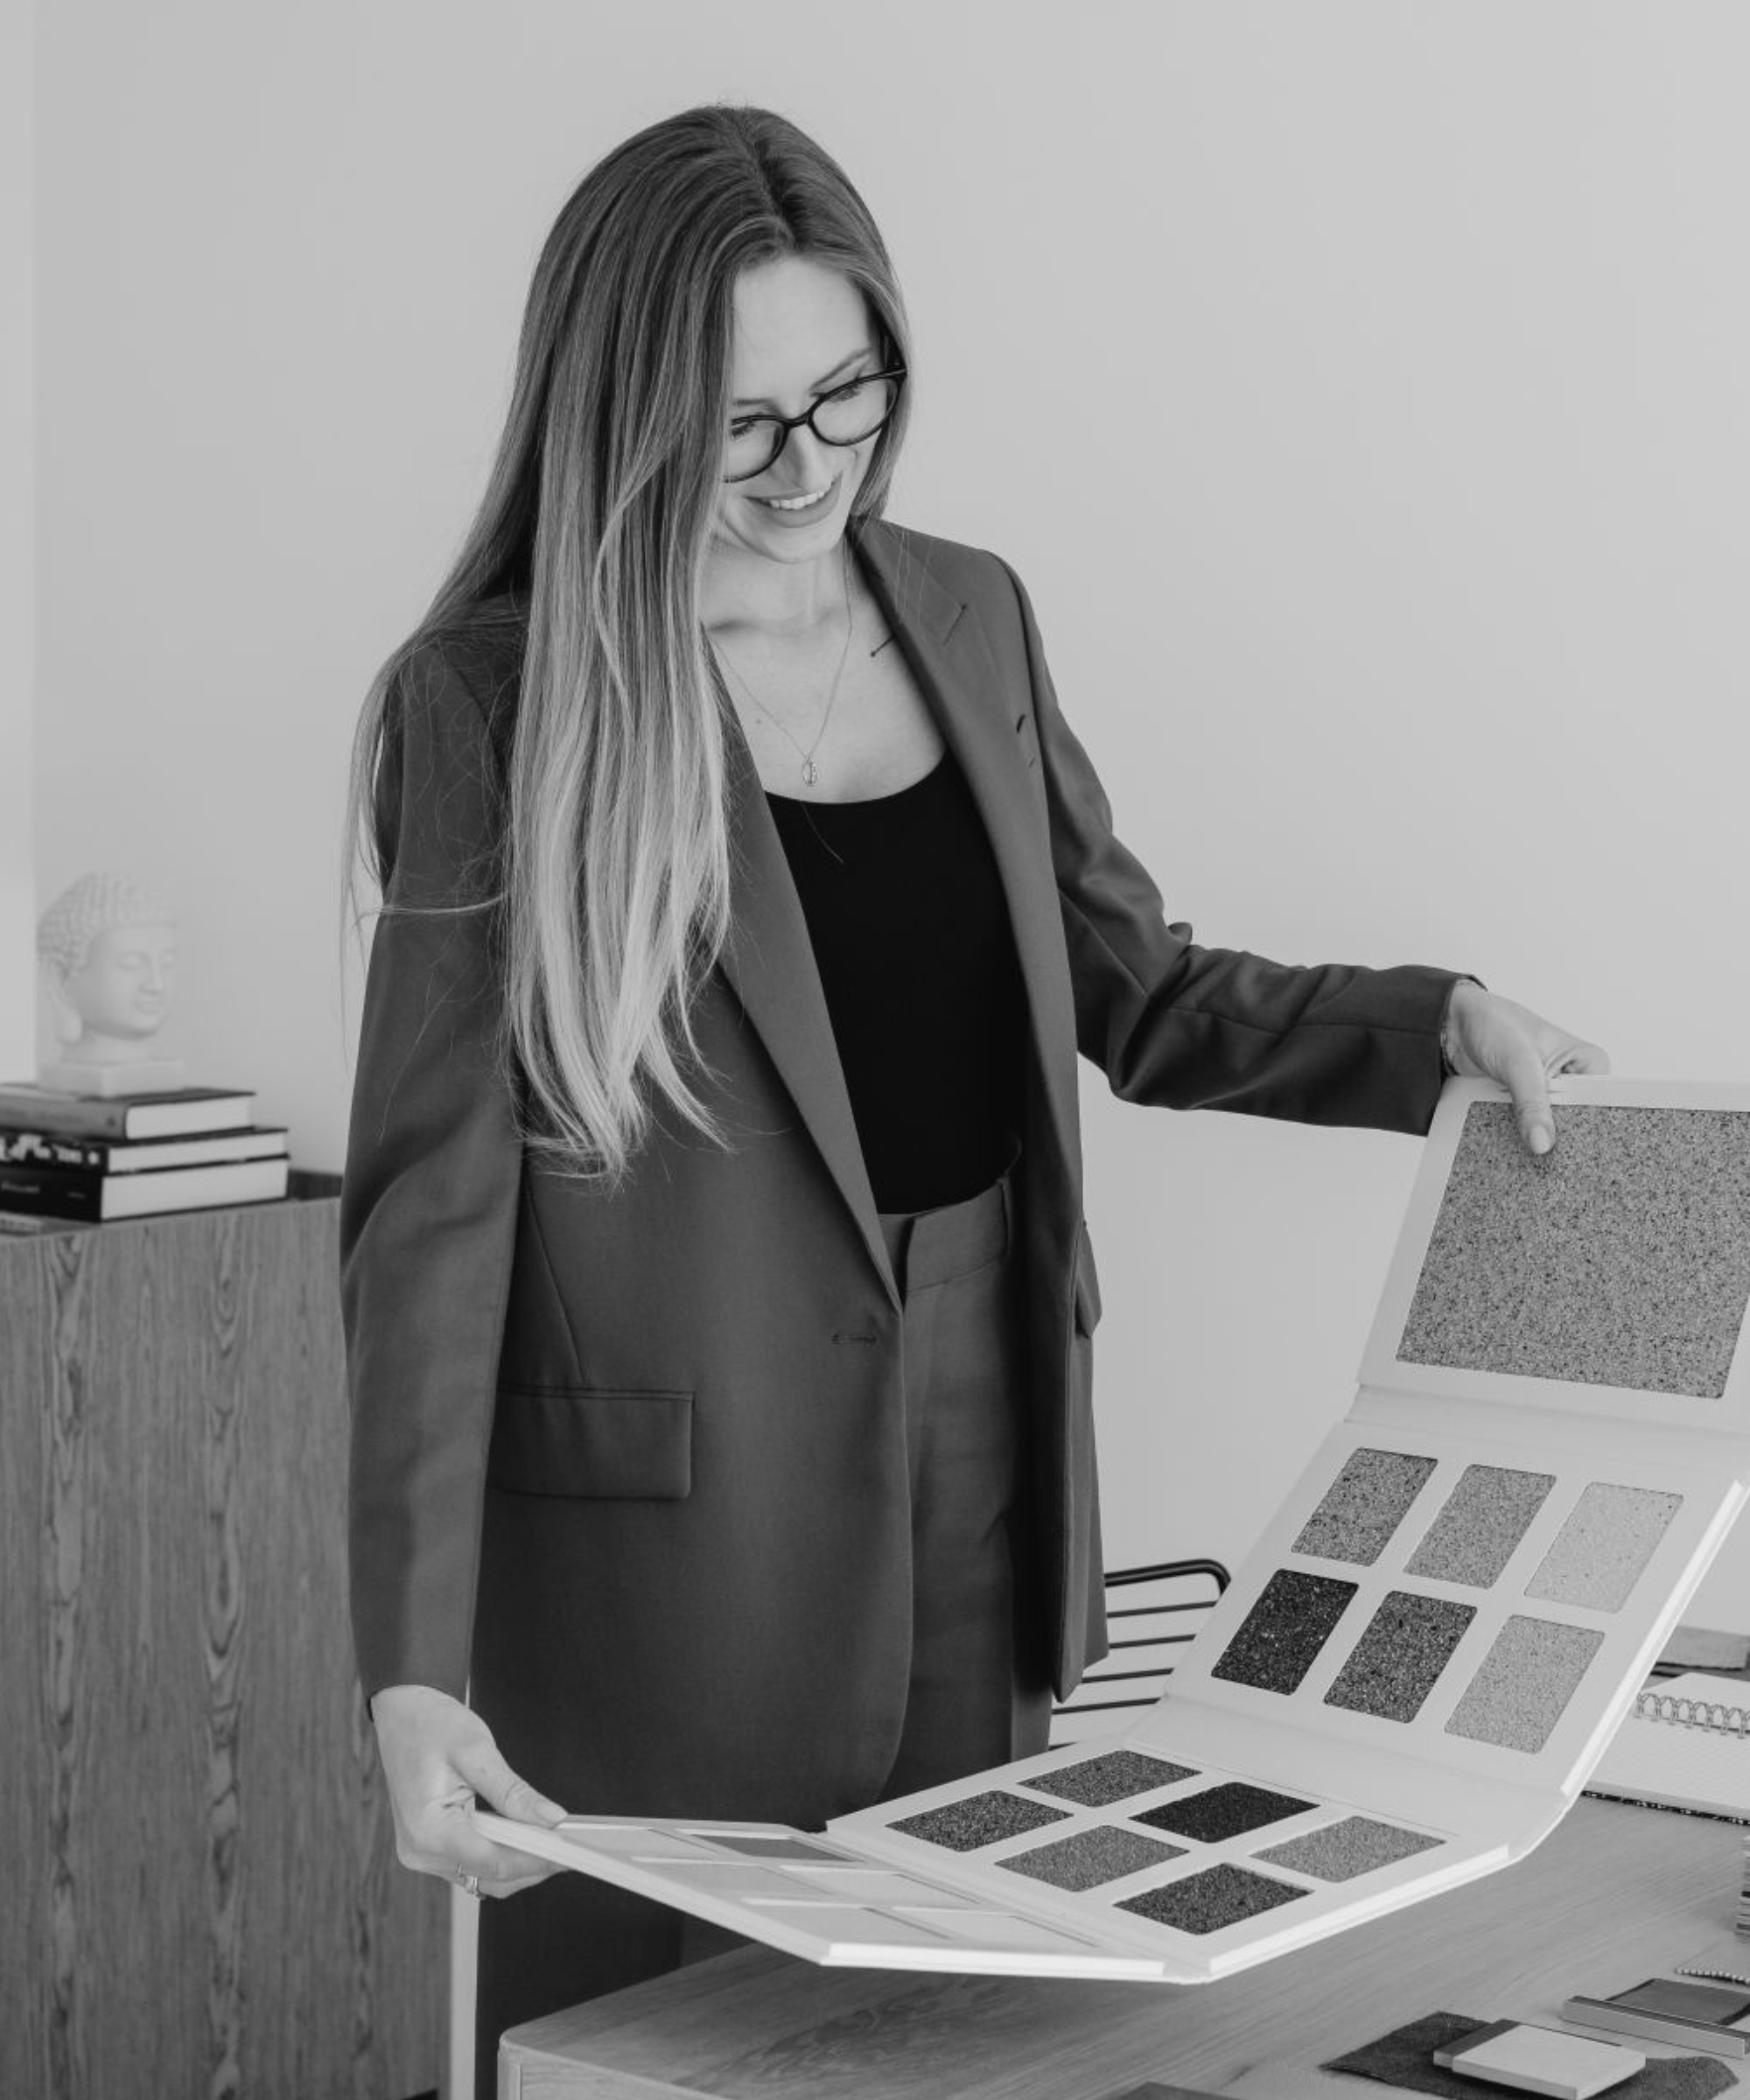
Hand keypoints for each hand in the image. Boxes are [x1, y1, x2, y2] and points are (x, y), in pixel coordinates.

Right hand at [371, 1683, 568, 1897]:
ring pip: (482, 1876)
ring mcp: (423, 1853)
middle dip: (532, 1865)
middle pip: (489, 1876)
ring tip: (552, 1840)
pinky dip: (500, 1856)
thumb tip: (551, 1819)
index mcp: (427, 1830)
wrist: (402, 1714)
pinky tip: (524, 1837)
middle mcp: (420, 1851)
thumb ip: (514, 1792)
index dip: (534, 1861)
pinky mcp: (430, 1848)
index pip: (491, 1862)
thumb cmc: (431, 1725)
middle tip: (571, 1847)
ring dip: (519, 1863)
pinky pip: (472, 1864)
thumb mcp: (477, 1751)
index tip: (568, 1853)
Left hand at [1441, 982, 1609, 1155]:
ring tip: (1531, 1153)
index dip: (1590, 1126)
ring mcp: (1548, 1091)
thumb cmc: (1493, 1023)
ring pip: (1552, 1125)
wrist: (1454, 1025)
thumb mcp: (1518, 1064)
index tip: (1577, 1148)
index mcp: (1587, 1060)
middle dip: (1562, 1135)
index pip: (1600, 1102)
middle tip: (1549, 1155)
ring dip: (1538, 1135)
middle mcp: (1572, 1077)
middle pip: (1578, 1119)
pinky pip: (1530, 1124)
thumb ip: (1531, 1104)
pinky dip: (1522, 1132)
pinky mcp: (1526, 1101)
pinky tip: (1515, 1145)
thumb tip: (1542, 1142)